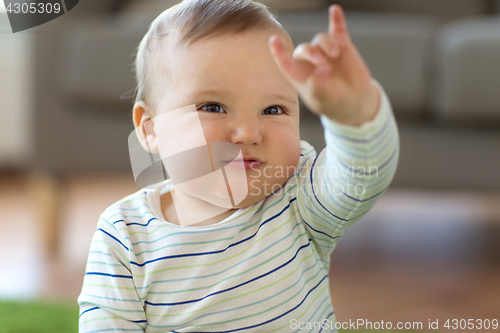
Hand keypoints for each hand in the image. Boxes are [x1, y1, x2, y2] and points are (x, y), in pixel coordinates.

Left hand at [269, 5, 379, 125]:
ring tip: (335, 56)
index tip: (273, 40)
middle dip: (312, 54)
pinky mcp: (341, 44)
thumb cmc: (332, 100)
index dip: (279, 52)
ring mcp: (325, 51)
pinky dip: (337, 20)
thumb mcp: (323, 98)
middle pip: (304, 49)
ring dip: (327, 45)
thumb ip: (318, 86)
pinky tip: (335, 10)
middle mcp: (309, 61)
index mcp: (299, 75)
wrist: (353, 99)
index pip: (285, 62)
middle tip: (323, 66)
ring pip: (321, 39)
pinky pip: (337, 29)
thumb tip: (319, 71)